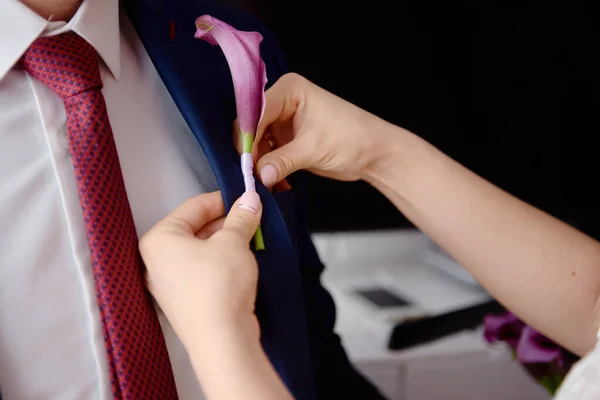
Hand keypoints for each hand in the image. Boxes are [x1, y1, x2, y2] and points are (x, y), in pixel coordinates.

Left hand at [140, 191, 262, 351]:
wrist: (222, 340)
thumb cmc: (219, 284)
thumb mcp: (234, 241)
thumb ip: (241, 216)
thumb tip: (250, 199)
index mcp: (159, 239)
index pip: (194, 206)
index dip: (224, 199)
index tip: (246, 197)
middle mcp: (156, 261)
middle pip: (196, 229)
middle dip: (227, 222)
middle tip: (253, 218)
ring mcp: (168, 284)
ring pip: (201, 251)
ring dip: (227, 242)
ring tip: (252, 238)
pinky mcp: (184, 302)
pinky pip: (202, 271)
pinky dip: (222, 262)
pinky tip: (243, 260)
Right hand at [236, 73, 399, 186]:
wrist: (374, 153)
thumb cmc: (352, 138)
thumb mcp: (314, 149)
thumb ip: (283, 161)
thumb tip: (259, 175)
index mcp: (290, 90)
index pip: (256, 110)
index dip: (247, 136)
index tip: (244, 161)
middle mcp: (283, 101)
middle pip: (251, 125)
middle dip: (249, 150)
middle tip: (248, 174)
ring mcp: (283, 121)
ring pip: (256, 141)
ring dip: (257, 161)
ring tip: (257, 182)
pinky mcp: (286, 139)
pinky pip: (267, 152)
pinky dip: (266, 167)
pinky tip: (267, 181)